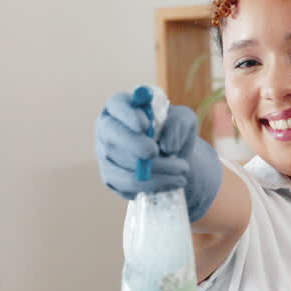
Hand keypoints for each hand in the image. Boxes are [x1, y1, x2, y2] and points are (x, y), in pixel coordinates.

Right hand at [95, 92, 221, 221]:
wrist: (174, 157)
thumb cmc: (175, 131)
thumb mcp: (185, 120)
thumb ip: (178, 124)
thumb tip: (167, 146)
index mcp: (123, 106)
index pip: (117, 104)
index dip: (127, 115)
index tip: (145, 125)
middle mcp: (108, 129)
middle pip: (110, 135)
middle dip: (133, 145)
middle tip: (155, 152)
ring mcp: (106, 155)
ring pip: (119, 164)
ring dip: (152, 171)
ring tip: (183, 170)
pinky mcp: (111, 178)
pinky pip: (125, 185)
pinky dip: (151, 185)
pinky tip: (173, 182)